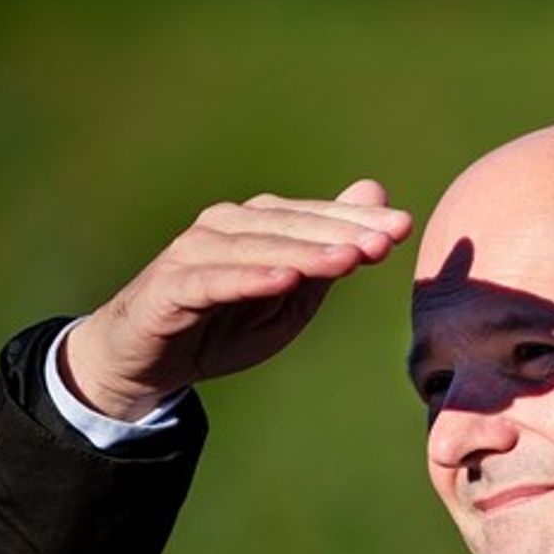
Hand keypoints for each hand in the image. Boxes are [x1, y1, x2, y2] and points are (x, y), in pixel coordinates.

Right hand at [61, 179, 414, 419]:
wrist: (150, 359)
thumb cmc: (228, 323)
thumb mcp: (293, 295)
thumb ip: (332, 249)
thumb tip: (378, 194)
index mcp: (259, 224)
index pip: (315, 216)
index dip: (358, 220)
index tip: (403, 228)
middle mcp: (226, 226)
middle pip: (290, 225)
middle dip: (339, 233)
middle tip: (384, 243)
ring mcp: (194, 252)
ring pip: (256, 247)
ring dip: (304, 253)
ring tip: (346, 260)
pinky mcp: (170, 286)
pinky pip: (213, 280)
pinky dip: (249, 278)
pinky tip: (284, 281)